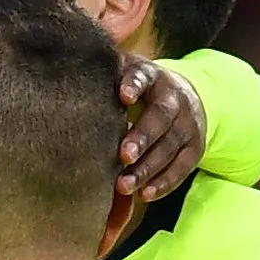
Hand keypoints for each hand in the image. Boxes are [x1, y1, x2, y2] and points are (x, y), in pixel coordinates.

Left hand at [117, 55, 206, 201]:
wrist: (182, 97)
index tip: (123, 96)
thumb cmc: (136, 90)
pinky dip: (164, 182)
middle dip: (142, 137)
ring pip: (170, 146)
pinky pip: (183, 167)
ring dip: (148, 168)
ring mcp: (189, 123)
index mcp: (152, 76)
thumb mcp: (123, 75)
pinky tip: (145, 194)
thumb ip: (103, 74)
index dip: (134, 84)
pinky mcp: (196, 147)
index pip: (143, 76)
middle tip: (123, 156)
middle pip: (161, 117)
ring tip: (124, 185)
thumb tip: (62, 65)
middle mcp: (175, 97)